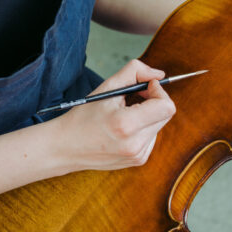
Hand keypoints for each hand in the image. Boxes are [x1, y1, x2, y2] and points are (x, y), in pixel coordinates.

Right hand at [53, 60, 175, 173]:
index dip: (159, 91)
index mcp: (126, 125)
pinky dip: (143, 127)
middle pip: (165, 114)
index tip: (146, 86)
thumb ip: (135, 72)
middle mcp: (135, 144)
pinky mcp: (138, 160)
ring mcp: (138, 155)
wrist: (66, 147)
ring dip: (148, 114)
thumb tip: (159, 74)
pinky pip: (152, 136)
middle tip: (134, 96)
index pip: (166, 106)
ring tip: (124, 113)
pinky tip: (124, 128)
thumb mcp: (107, 87)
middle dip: (154, 100)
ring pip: (159, 124)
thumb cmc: (84, 115)